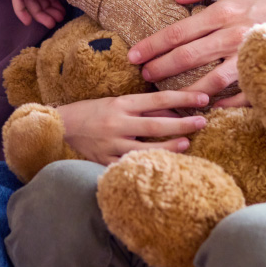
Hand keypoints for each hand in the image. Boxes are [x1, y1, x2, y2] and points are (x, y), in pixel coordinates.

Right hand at [57, 90, 209, 164]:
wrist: (62, 125)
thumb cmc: (93, 110)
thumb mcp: (117, 102)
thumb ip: (142, 108)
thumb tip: (173, 112)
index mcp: (121, 103)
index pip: (158, 99)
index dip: (182, 99)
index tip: (203, 99)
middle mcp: (118, 123)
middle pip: (156, 124)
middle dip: (183, 123)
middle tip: (203, 122)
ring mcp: (112, 144)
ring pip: (146, 148)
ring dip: (169, 146)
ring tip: (187, 143)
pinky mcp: (105, 161)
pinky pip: (130, 166)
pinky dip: (147, 165)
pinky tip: (162, 167)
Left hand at [127, 0, 265, 102]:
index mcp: (225, 11)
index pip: (179, 32)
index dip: (153, 45)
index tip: (133, 56)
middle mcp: (235, 36)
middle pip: (188, 58)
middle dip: (160, 69)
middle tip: (141, 77)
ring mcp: (253, 56)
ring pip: (213, 81)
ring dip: (187, 92)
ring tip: (168, 98)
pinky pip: (245, 94)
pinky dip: (226, 104)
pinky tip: (208, 107)